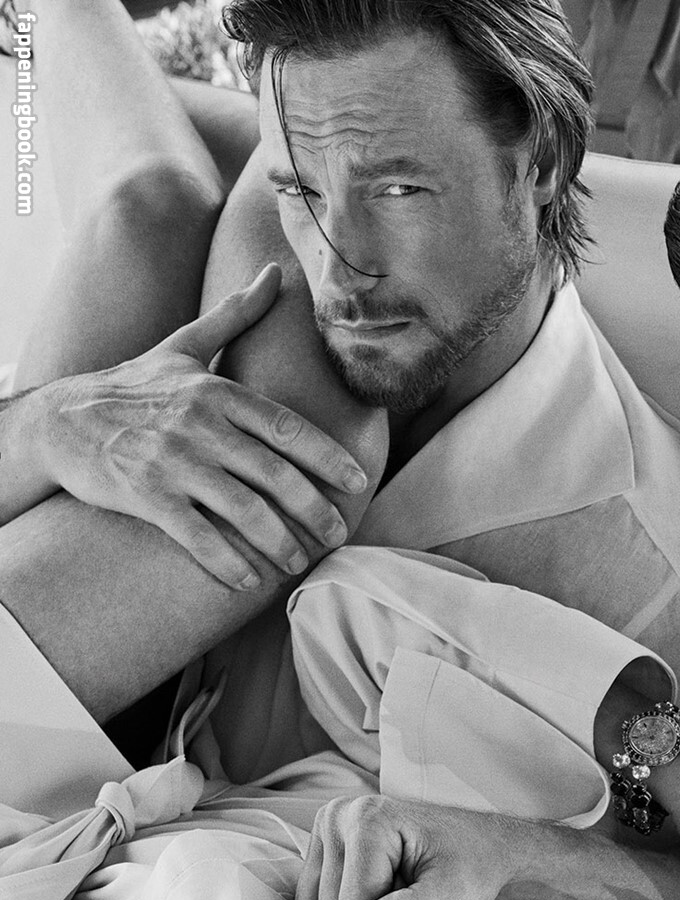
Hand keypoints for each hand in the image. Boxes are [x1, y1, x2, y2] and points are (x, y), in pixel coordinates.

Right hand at [30, 264, 370, 588]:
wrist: (61, 419)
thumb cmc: (132, 386)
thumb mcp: (183, 347)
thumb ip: (234, 316)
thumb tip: (273, 274)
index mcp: (217, 392)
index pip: (287, 428)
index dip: (327, 458)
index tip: (356, 483)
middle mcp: (200, 426)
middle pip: (275, 475)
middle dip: (315, 511)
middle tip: (338, 534)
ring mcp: (173, 462)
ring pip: (243, 511)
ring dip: (278, 544)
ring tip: (297, 563)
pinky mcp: (147, 496)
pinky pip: (198, 537)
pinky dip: (228, 563)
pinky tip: (248, 582)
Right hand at [296, 795, 518, 899]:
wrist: (480, 847)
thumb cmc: (471, 865)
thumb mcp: (453, 895)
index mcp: (368, 819)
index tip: (419, 897)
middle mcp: (337, 815)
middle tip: (408, 892)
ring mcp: (326, 829)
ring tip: (394, 889)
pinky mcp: (321, 847)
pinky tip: (374, 890)